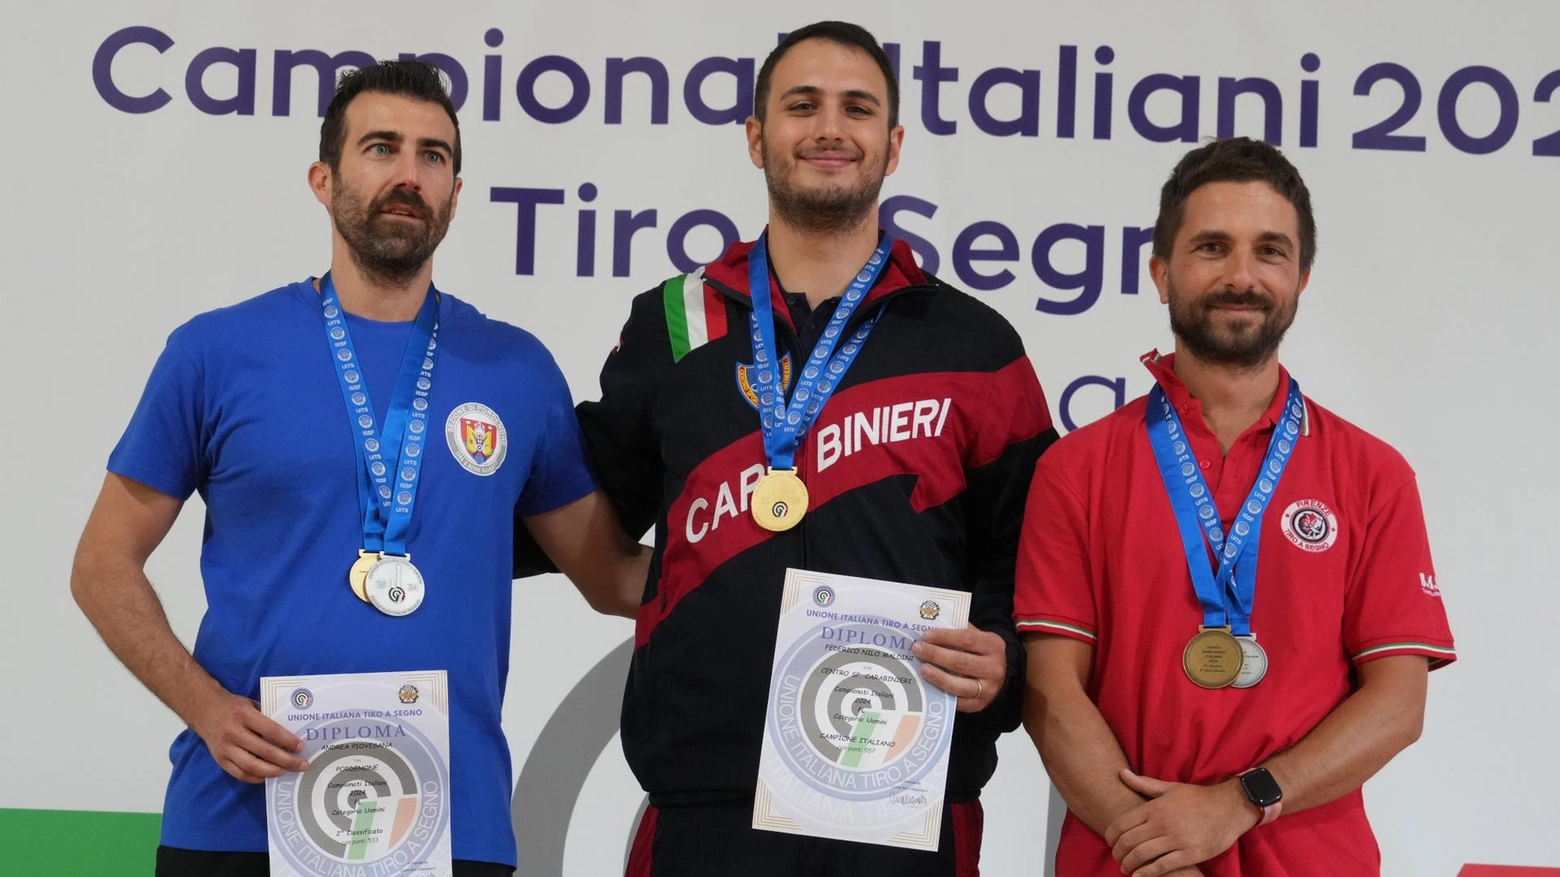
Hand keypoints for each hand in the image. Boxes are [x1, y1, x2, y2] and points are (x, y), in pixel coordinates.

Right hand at [190, 690, 309, 782]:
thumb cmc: (234, 707)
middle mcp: (233, 732)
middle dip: (286, 760)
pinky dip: (256, 777)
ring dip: (273, 772)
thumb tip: (291, 732)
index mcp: (244, 715)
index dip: (288, 741)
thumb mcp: (252, 704)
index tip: (301, 747)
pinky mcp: (220, 760)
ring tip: (287, 771)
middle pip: (264, 751)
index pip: (271, 730)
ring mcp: (225, 748)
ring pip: (252, 766)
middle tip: (302, 764)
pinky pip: (240, 774)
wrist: (204, 711)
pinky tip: (268, 776)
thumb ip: (267, 718)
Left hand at [911, 625, 1005, 712]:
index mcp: (993, 645)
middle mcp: (993, 668)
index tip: (926, 635)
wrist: (1000, 674)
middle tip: (917, 649)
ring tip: (922, 669)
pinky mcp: (979, 705)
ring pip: (959, 685)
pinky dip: (942, 693)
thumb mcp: (977, 637)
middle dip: (936, 655)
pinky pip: (957, 702)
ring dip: (938, 677)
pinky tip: (929, 686)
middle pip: (961, 662)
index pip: (967, 639)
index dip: (944, 637)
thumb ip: (958, 631)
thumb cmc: (980, 651)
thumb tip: (930, 629)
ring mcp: (987, 689)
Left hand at [1103, 770, 1256, 876]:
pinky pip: (1163, 866)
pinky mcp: (1190, 854)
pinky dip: (1147, 873)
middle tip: (1116, 857)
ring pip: (1142, 855)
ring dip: (1129, 864)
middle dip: (1118, 852)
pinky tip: (1139, 876)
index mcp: (1155, 807)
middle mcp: (1162, 823)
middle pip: (1129, 841)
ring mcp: (1176, 840)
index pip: (1122, 824)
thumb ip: (1144, 784)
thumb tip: (1120, 773)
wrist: (1230, 807)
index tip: (1109, 842)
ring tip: (1125, 867)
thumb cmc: (1198, 798)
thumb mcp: (1170, 788)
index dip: (1111, 835)